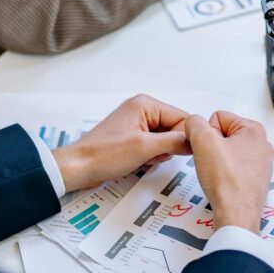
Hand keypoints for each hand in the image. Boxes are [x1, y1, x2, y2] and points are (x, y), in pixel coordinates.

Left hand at [52, 95, 190, 192]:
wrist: (78, 168)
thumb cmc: (104, 155)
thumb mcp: (145, 148)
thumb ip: (174, 141)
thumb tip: (195, 141)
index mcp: (145, 104)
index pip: (181, 118)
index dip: (185, 137)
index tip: (181, 153)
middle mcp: (142, 109)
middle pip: (174, 128)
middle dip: (168, 146)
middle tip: (152, 155)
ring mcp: (136, 123)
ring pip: (165, 139)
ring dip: (159, 153)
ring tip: (143, 158)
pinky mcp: (132, 136)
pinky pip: (153, 145)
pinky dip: (150, 156)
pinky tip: (138, 161)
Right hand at [183, 112, 273, 233]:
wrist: (236, 215)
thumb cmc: (226, 181)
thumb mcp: (203, 141)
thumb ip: (194, 123)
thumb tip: (193, 124)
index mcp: (254, 130)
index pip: (217, 118)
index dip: (206, 134)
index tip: (209, 151)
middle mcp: (261, 145)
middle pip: (223, 135)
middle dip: (212, 147)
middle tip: (212, 164)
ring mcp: (260, 164)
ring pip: (227, 152)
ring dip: (217, 161)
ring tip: (217, 175)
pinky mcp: (255, 180)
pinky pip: (232, 169)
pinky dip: (224, 174)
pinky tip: (223, 183)